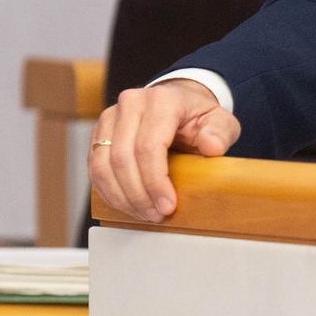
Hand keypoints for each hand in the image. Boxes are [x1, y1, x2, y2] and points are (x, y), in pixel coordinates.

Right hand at [87, 80, 239, 222]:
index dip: (155, 181)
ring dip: (122, 197)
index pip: (149, 146)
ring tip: (144, 214)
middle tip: (156, 215)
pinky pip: (94, 169)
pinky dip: (109, 192)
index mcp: (161, 100)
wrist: (178, 104)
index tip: (167, 206)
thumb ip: (220, 132)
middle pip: (123, 158)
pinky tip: (128, 205)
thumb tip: (211, 146)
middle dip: (138, 194)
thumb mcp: (221, 121)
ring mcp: (110, 117)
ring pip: (102, 166)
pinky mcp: (98, 134)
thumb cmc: (198, 116)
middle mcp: (130, 104)